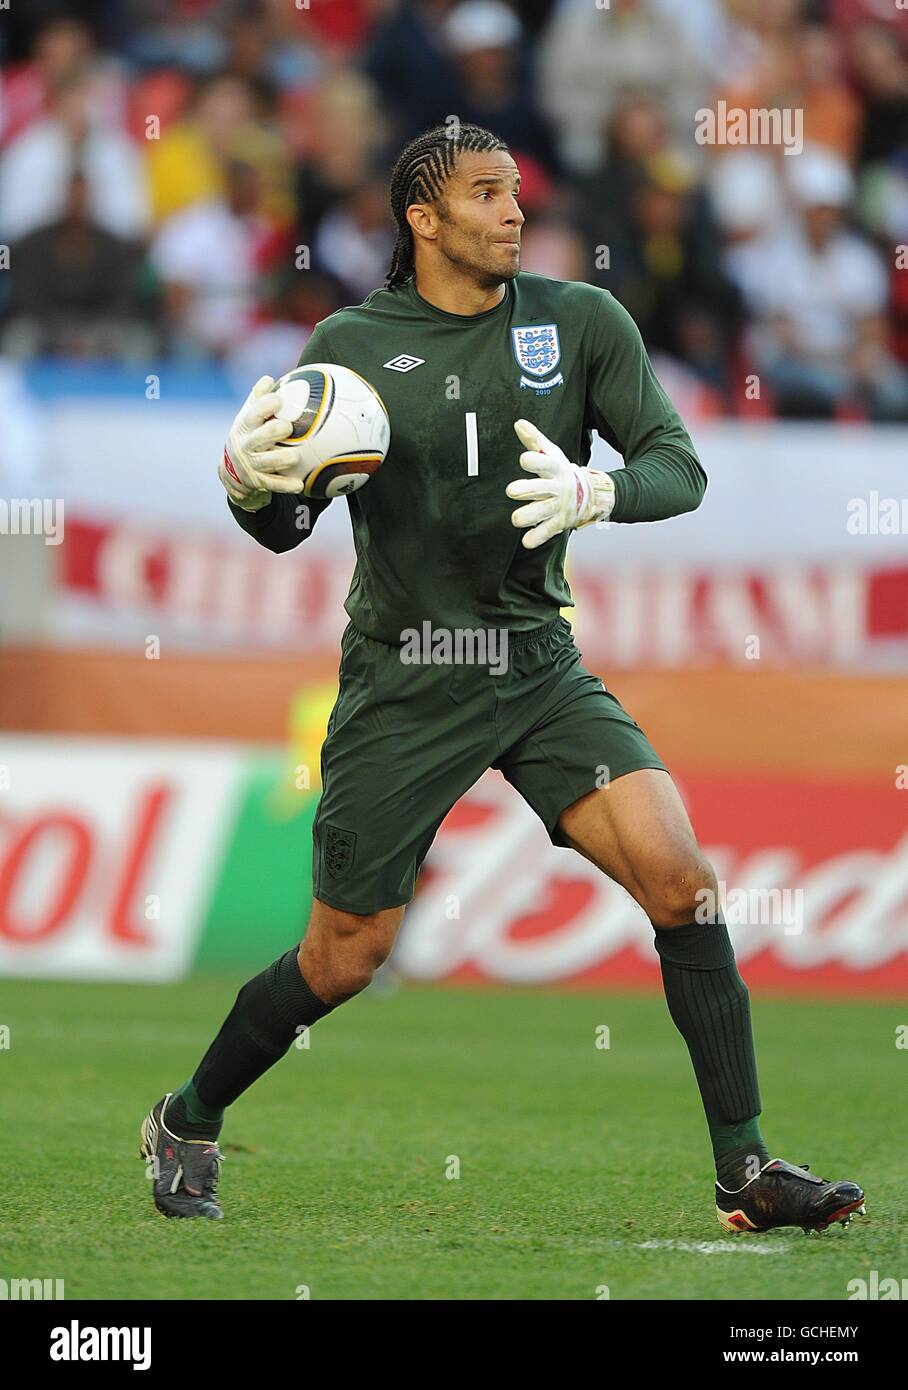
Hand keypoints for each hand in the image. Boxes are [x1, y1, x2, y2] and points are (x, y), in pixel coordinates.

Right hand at [219, 376, 305, 511]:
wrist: (231, 471)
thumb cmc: (248, 435)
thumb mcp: (248, 418)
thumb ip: (258, 399)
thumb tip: (269, 378)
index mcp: (246, 426)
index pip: (253, 413)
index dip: (265, 405)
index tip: (278, 400)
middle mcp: (246, 445)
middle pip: (260, 437)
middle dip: (273, 431)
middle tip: (287, 428)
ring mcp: (250, 464)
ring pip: (267, 462)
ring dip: (281, 459)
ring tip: (294, 458)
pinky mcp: (256, 482)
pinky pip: (272, 485)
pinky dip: (285, 485)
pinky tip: (299, 486)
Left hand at [506, 418, 615, 548]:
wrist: (590, 495)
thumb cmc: (561, 472)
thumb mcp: (551, 454)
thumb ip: (534, 440)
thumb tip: (518, 423)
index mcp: (554, 470)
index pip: (545, 464)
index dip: (535, 461)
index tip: (524, 459)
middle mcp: (556, 488)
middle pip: (540, 488)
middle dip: (526, 490)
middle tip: (511, 491)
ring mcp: (557, 507)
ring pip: (541, 513)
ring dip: (528, 516)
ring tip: (517, 519)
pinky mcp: (558, 524)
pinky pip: (546, 532)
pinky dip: (536, 538)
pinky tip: (527, 542)